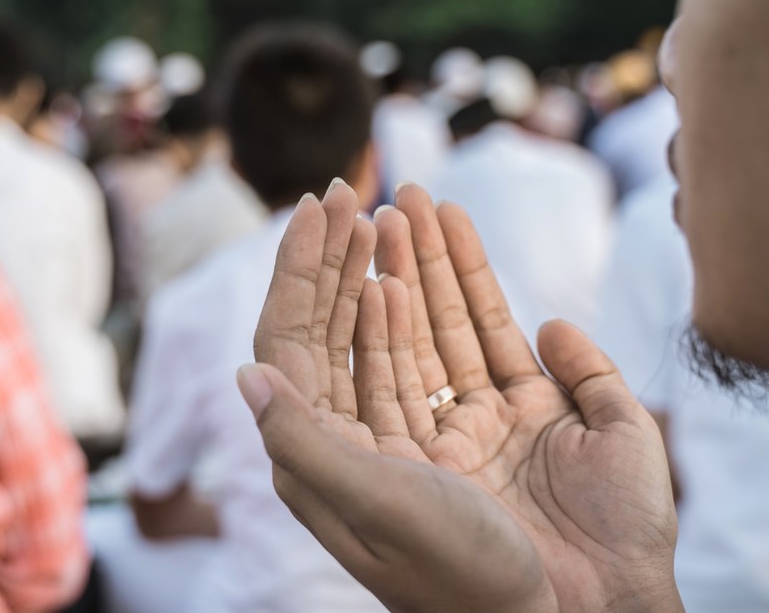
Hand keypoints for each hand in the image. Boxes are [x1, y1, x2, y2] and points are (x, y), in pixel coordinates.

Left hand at [241, 182, 681, 612]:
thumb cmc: (464, 576)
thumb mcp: (375, 505)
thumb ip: (306, 441)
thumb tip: (246, 375)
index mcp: (341, 462)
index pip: (301, 348)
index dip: (302, 277)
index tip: (314, 210)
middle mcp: (391, 439)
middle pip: (354, 330)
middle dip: (351, 260)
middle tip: (351, 193)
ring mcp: (458, 425)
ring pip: (419, 325)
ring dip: (406, 262)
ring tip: (401, 202)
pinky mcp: (522, 416)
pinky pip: (485, 334)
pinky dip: (466, 286)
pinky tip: (448, 242)